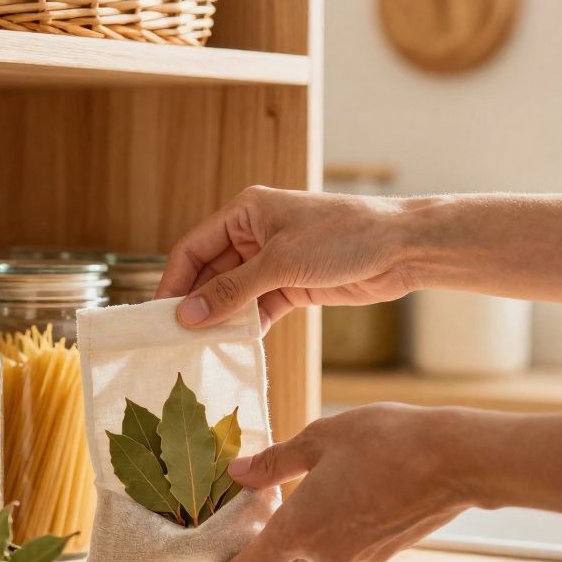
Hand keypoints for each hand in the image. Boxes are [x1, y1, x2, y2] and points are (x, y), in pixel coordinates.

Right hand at [156, 186, 419, 331]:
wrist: (402, 248)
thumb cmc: (343, 237)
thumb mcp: (280, 263)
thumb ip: (232, 291)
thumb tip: (188, 315)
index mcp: (245, 213)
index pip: (193, 248)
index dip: (174, 281)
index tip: (159, 315)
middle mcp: (254, 235)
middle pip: (210, 273)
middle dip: (196, 304)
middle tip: (176, 339)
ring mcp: (273, 261)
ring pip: (233, 294)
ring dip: (221, 319)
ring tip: (200, 348)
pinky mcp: (292, 284)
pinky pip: (258, 307)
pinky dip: (247, 325)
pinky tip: (235, 346)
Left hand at [195, 403, 485, 561]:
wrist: (456, 460)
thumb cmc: (386, 441)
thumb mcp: (319, 439)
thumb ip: (274, 463)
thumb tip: (237, 473)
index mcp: (300, 532)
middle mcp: (325, 556)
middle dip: (252, 556)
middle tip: (236, 530)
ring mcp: (357, 559)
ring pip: (309, 559)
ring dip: (289, 542)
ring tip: (279, 506)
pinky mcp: (383, 553)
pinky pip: (340, 550)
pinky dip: (322, 535)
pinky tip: (326, 503)